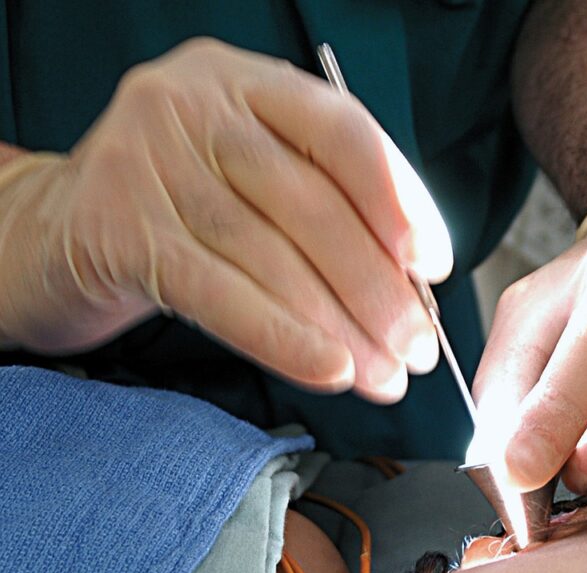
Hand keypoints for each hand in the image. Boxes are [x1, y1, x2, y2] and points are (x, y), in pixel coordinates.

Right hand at [0, 38, 450, 400]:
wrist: (50, 232)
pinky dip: (285, 338)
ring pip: (272, 255)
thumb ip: (323, 203)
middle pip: (312, 205)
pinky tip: (331, 370)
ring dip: (343, 327)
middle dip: (379, 288)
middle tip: (419, 347)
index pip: (343, 134)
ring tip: (386, 375)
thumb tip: (412, 281)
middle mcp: (194, 105)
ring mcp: (148, 161)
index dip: (400, 202)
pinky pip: (221, 294)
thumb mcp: (251, 178)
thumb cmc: (178, 211)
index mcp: (245, 84)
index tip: (437, 266)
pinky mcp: (116, 229)